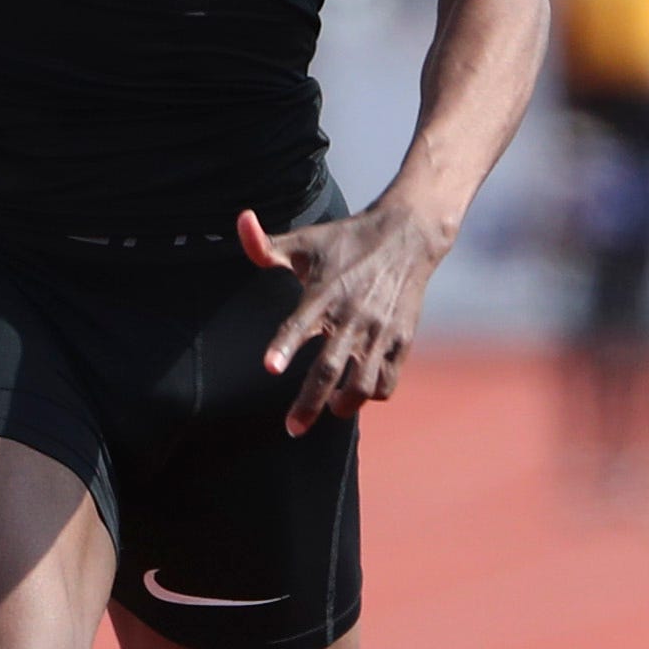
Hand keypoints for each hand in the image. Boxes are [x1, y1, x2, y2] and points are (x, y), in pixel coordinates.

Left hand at [240, 197, 442, 435]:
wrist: (408, 235)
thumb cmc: (347, 240)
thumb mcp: (305, 241)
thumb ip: (265, 245)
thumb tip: (240, 220)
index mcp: (324, 291)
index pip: (300, 322)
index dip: (284, 345)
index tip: (270, 368)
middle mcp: (352, 314)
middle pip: (329, 369)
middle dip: (309, 403)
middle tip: (292, 428)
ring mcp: (380, 329)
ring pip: (362, 383)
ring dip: (344, 404)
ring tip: (331, 407)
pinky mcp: (402, 338)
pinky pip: (387, 380)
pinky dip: (372, 394)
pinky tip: (358, 391)